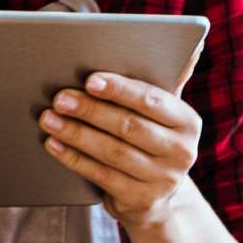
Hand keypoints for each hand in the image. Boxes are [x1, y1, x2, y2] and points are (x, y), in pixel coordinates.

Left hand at [42, 72, 203, 230]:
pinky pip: (101, 175)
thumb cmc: (151, 140)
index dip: (120, 89)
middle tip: (59, 98)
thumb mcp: (164, 113)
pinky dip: (74, 158)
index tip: (89, 80)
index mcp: (187, 121)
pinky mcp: (141, 200)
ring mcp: (163, 180)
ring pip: (112, 152)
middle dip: (91, 110)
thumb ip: (169, 79)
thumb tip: (195, 41)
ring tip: (48, 119)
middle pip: (129, 126)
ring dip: (76, 134)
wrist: (157, 197)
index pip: (152, 100)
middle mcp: (182, 152)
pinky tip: (53, 144)